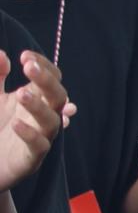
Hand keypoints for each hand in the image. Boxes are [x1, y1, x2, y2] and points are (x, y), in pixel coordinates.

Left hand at [0, 50, 67, 191]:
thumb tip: (1, 54)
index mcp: (36, 99)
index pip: (52, 78)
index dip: (43, 65)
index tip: (25, 56)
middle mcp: (42, 116)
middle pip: (57, 96)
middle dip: (46, 80)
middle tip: (29, 67)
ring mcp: (40, 137)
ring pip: (52, 121)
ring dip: (39, 106)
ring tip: (20, 93)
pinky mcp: (31, 158)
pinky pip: (38, 146)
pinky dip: (30, 134)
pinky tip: (17, 124)